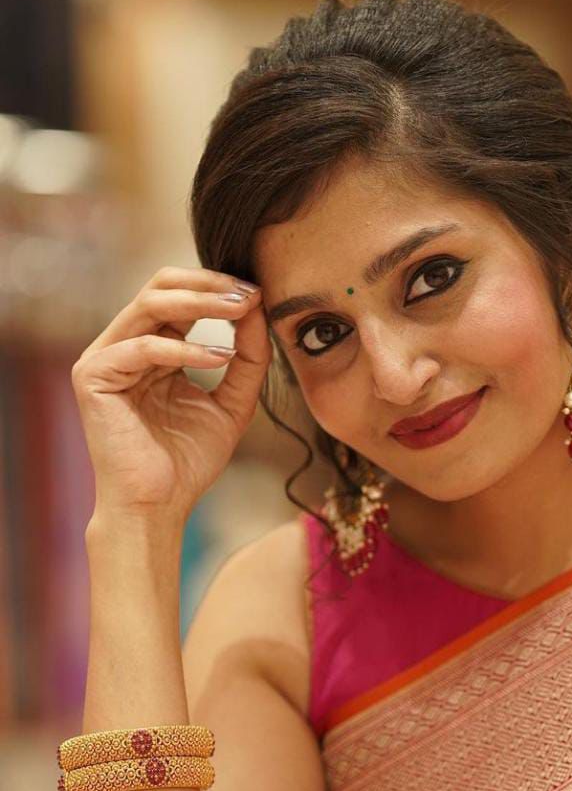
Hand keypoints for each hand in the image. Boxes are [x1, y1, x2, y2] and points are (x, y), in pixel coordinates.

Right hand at [71, 267, 270, 522]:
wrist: (158, 506)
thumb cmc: (188, 461)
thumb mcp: (232, 403)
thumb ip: (248, 360)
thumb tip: (258, 311)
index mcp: (153, 347)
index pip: (180, 296)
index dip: (219, 288)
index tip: (260, 292)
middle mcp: (125, 345)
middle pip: (160, 286)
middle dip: (209, 284)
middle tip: (250, 293)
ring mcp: (105, 358)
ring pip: (149, 305)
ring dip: (200, 303)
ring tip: (240, 310)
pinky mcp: (93, 376)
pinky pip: (142, 347)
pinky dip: (185, 349)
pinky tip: (220, 358)